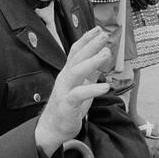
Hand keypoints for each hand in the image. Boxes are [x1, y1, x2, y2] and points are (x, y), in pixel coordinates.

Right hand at [35, 27, 110, 155]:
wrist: (52, 128)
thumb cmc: (68, 107)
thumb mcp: (82, 86)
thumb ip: (90, 73)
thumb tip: (102, 59)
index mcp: (68, 73)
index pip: (76, 51)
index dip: (86, 39)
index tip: (98, 29)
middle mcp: (64, 78)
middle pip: (77, 57)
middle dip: (91, 45)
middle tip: (104, 35)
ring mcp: (64, 90)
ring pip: (76, 72)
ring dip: (92, 61)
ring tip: (106, 54)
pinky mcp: (67, 105)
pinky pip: (79, 95)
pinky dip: (92, 90)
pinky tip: (105, 87)